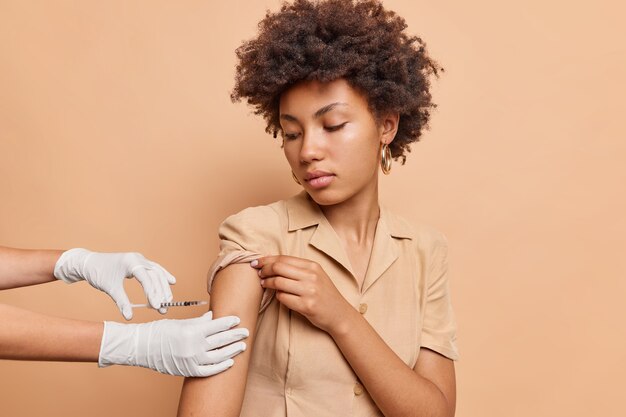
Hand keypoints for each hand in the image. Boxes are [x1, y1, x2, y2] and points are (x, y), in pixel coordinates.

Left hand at [54, 248, 175, 319]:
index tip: (156, 306)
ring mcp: (140, 259)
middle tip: (163, 309)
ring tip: (167, 301)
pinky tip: (171, 282)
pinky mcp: (139, 262)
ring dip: (163, 287)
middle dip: (160, 293)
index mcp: (131, 262)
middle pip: (155, 276)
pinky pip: (155, 269)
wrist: (89, 262)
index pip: (146, 278)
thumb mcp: (110, 288)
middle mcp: (138, 258)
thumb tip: (129, 317)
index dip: (152, 293)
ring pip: (157, 272)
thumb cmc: (98, 273)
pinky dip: (162, 277)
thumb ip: (121, 302)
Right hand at [99, 311, 248, 376]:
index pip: (217, 325)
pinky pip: (209, 371)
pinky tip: (230, 362)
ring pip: (219, 356)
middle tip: (246, 332)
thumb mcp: (181, 322)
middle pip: (221, 340)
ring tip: (241, 346)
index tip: (238, 319)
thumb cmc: (160, 331)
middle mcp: (194, 346)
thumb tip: (214, 316)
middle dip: (235, 335)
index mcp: (192, 331)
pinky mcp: (189, 371)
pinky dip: (221, 367)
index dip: (229, 322)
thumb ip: (199, 321)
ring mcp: (192, 360)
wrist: (142, 348)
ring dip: (232, 351)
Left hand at [251, 255, 351, 333]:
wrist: (339, 314)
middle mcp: (311, 276)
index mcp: (312, 266)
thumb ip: (298, 269)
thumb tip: (273, 263)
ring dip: (268, 283)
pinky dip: (277, 296)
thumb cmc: (324, 294)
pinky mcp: (306, 306)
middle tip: (258, 273)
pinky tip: (278, 296)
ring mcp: (309, 291)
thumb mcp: (316, 276)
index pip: (284, 258)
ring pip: (278, 282)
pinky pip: (283, 298)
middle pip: (279, 267)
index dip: (267, 259)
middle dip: (264, 270)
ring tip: (265, 284)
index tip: (257, 262)